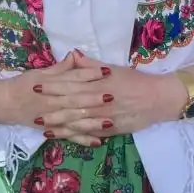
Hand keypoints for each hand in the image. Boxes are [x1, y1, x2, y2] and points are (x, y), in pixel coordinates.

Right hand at [0, 54, 106, 145]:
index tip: (106, 71)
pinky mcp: (52, 130)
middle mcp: (52, 102)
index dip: (89, 75)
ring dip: (92, 122)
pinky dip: (82, 139)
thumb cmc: (23, 85)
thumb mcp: (39, 73)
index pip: (72, 79)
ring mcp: (53, 118)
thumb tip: (75, 55)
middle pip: (75, 100)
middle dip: (93, 99)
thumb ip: (60, 68)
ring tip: (110, 121)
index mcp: (51, 85)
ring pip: (74, 120)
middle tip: (112, 96)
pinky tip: (98, 141)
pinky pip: (69, 136)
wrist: (3, 104)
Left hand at [42, 52, 187, 137]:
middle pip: (72, 106)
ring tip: (43, 128)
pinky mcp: (111, 129)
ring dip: (60, 125)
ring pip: (79, 122)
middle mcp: (100, 101)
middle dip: (52, 109)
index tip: (37, 86)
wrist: (159, 97)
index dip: (53, 86)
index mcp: (99, 83)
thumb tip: (73, 55)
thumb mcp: (113, 68)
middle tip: (33, 112)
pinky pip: (90, 133)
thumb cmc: (135, 80)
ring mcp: (106, 116)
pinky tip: (64, 137)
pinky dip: (76, 135)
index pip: (72, 85)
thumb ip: (90, 65)